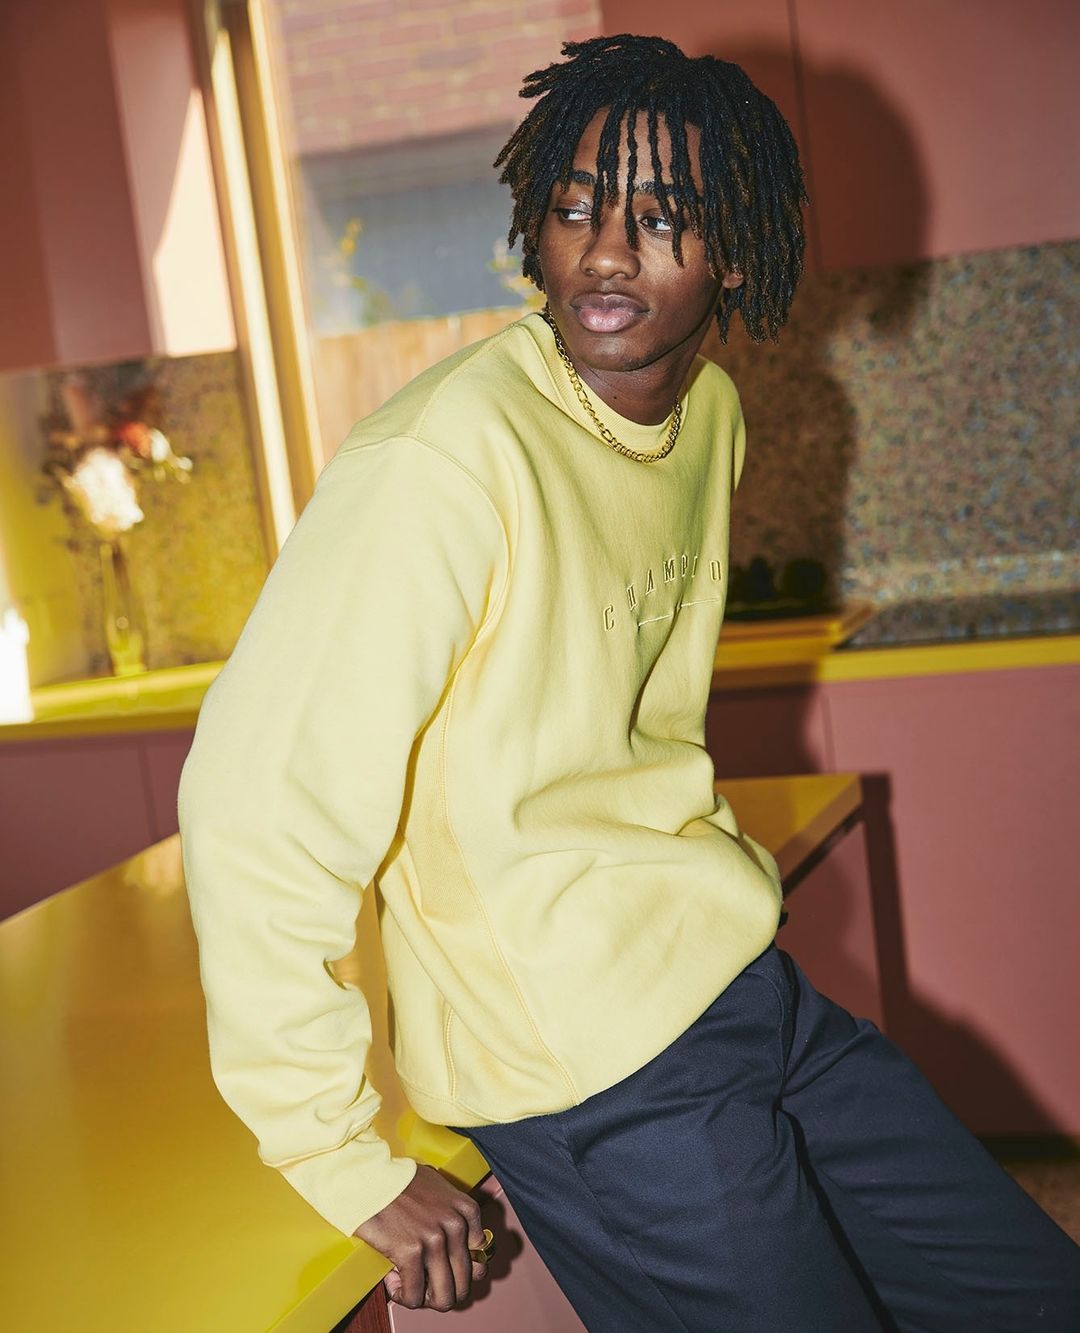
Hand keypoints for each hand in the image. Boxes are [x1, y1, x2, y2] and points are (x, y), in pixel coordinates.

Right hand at [354, 1164, 489, 1310]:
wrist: (370, 1176)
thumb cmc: (400, 1180)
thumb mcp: (440, 1189)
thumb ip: (454, 1214)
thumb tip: (460, 1248)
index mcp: (467, 1210)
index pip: (480, 1262)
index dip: (459, 1274)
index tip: (441, 1271)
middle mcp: (456, 1226)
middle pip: (464, 1285)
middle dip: (443, 1292)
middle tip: (425, 1286)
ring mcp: (435, 1240)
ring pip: (444, 1298)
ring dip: (425, 1299)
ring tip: (410, 1287)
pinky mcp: (411, 1252)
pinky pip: (415, 1296)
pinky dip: (404, 1296)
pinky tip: (393, 1282)